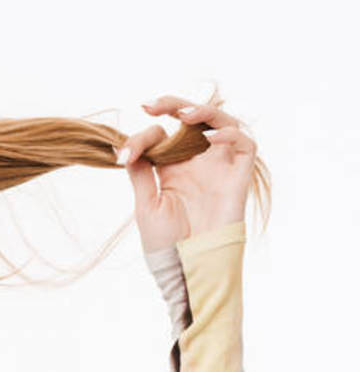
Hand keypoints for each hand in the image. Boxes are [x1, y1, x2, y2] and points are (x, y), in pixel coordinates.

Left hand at [115, 94, 257, 251]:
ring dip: (204, 113)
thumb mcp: (146, 205)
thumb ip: (141, 174)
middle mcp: (197, 163)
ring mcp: (218, 168)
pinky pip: (245, 144)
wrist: (188, 267)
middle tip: (152, 104)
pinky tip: (210, 139)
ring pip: (221, 124)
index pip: (161, 136)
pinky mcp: (238, 177)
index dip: (142, 138)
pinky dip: (230, 135)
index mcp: (172, 169)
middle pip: (192, 121)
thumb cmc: (167, 244)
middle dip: (174, 106)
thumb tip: (127, 146)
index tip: (125, 153)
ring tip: (183, 116)